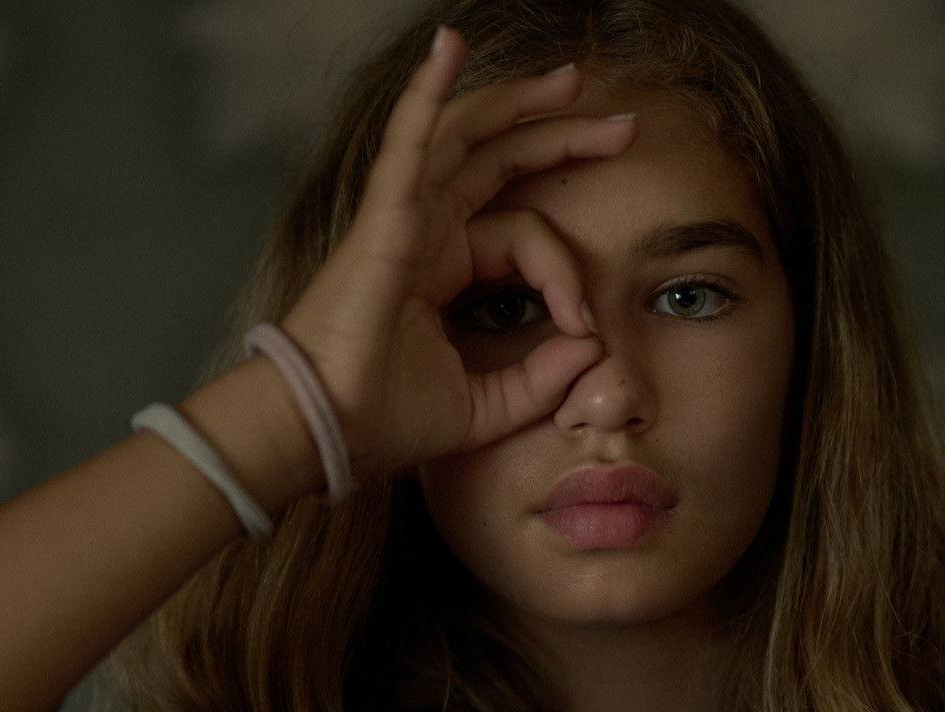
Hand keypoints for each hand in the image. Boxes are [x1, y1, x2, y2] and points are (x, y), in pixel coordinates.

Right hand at [278, 25, 637, 474]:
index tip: (584, 328)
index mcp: (444, 267)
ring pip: (465, 137)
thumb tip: (591, 347)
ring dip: (518, 103)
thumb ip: (540, 378)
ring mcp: (403, 216)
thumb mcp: (487, 404)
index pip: (524, 237)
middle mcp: (425, 230)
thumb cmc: (384, 418)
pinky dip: (428, 93)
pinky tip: (449, 47)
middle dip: (561, 137)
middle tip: (621, 125)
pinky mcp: (384, 217)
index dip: (566, 275)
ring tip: (572, 81)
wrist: (324, 431)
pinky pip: (409, 141)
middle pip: (500, 161)